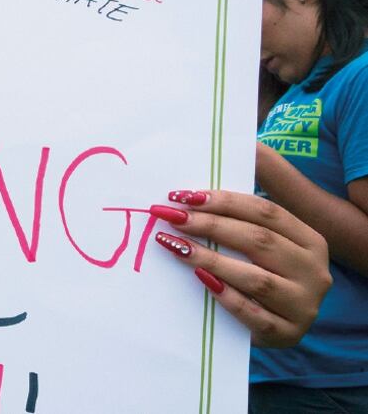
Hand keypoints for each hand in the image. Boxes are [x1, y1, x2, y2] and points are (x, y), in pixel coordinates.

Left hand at [151, 189, 330, 347]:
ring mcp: (304, 305)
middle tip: (169, 216)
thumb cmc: (267, 269)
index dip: (224, 201)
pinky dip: (225, 295)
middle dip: (209, 225)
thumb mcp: (268, 235)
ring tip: (173, 245)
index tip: (183, 195)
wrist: (280, 323)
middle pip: (258, 240)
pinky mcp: (287, 335)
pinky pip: (253, 315)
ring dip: (209, 258)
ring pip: (255, 278)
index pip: (266, 213)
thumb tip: (252, 147)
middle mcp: (314, 271)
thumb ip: (257, 198)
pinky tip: (199, 279)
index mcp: (311, 240)